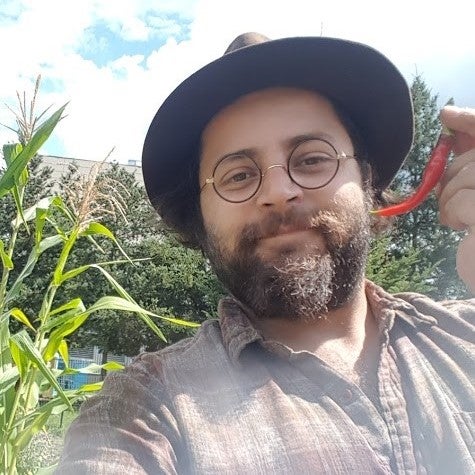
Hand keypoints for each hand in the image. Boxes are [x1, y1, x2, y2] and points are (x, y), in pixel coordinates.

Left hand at [438, 106, 474, 292]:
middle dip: (452, 173)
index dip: (472, 122)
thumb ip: (471, 164)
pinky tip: (460, 229)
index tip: (446, 116)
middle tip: (448, 197)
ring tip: (459, 219)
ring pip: (467, 175)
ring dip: (450, 197)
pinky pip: (464, 199)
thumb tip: (449, 121)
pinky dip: (452, 212)